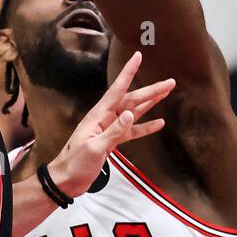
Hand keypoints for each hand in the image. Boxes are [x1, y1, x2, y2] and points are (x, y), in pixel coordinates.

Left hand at [50, 51, 174, 199]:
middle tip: (170, 82)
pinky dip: (145, 127)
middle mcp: (105, 118)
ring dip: (150, 103)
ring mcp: (110, 129)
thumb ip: (113, 132)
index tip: (138, 57)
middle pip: (132, 100)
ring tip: (166, 93)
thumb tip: (131, 114)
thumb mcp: (94, 148)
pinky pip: (132, 131)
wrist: (66, 180)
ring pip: (134, 112)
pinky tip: (159, 123)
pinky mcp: (113, 141)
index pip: (117, 90)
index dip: (128, 72)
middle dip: (151, 90)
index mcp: (98, 115)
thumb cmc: (75, 163)